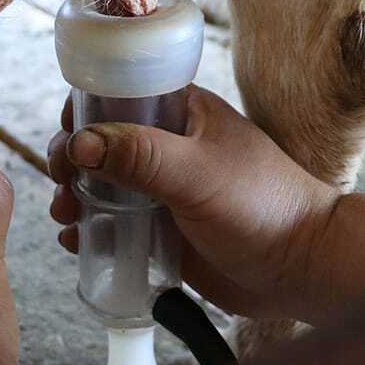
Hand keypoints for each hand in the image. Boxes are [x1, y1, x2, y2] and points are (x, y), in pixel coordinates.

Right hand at [47, 86, 339, 320]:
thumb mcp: (197, 173)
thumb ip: (139, 156)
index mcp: (183, 114)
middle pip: (102, 143)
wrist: (302, 269)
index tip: (67, 134)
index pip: (120, 94)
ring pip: (103, 185)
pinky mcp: (164, 232)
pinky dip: (91, 230)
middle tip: (62, 181)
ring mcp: (165, 190)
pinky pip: (116, 225)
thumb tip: (79, 142)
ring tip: (67, 215)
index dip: (86, 111)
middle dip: (72, 160)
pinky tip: (78, 241)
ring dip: (75, 196)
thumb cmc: (264, 207)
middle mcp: (170, 148)